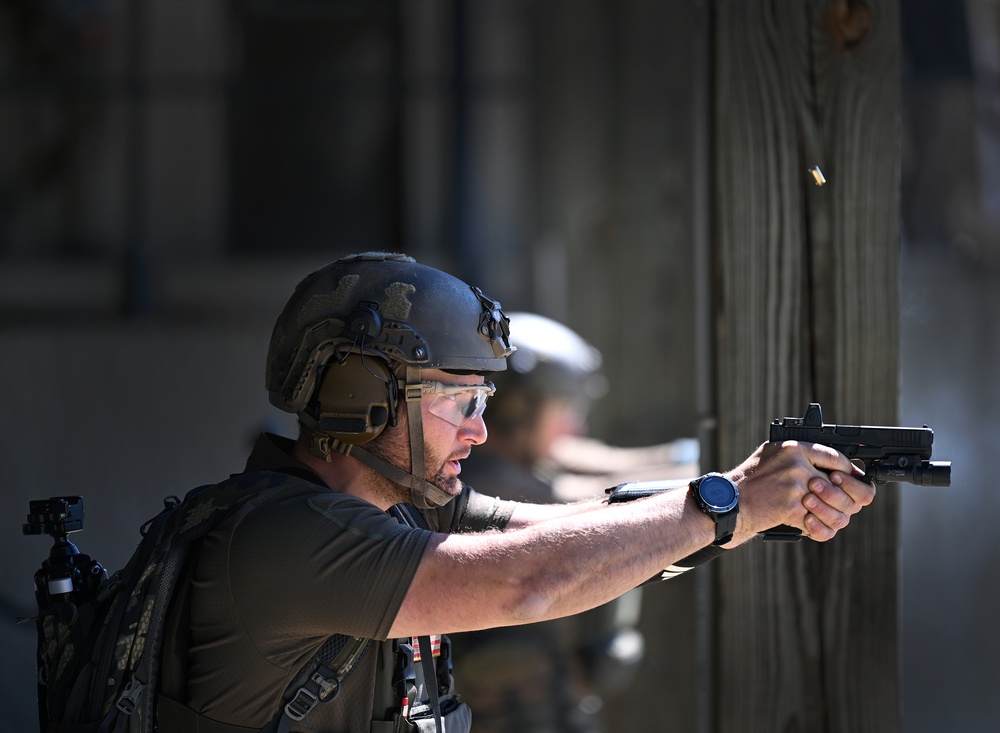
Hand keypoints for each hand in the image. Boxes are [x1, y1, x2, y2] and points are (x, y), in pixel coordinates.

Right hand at [725, 441, 875, 543]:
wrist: (730, 501)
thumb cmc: (750, 479)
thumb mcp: (772, 454)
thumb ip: (799, 456)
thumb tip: (831, 465)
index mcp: (794, 448)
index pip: (836, 457)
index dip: (848, 471)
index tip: (847, 480)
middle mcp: (797, 464)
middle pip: (840, 484)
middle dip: (844, 498)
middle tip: (841, 504)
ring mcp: (795, 486)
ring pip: (834, 505)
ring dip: (832, 514)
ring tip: (824, 516)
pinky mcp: (791, 507)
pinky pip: (818, 522)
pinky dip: (817, 527)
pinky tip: (810, 525)